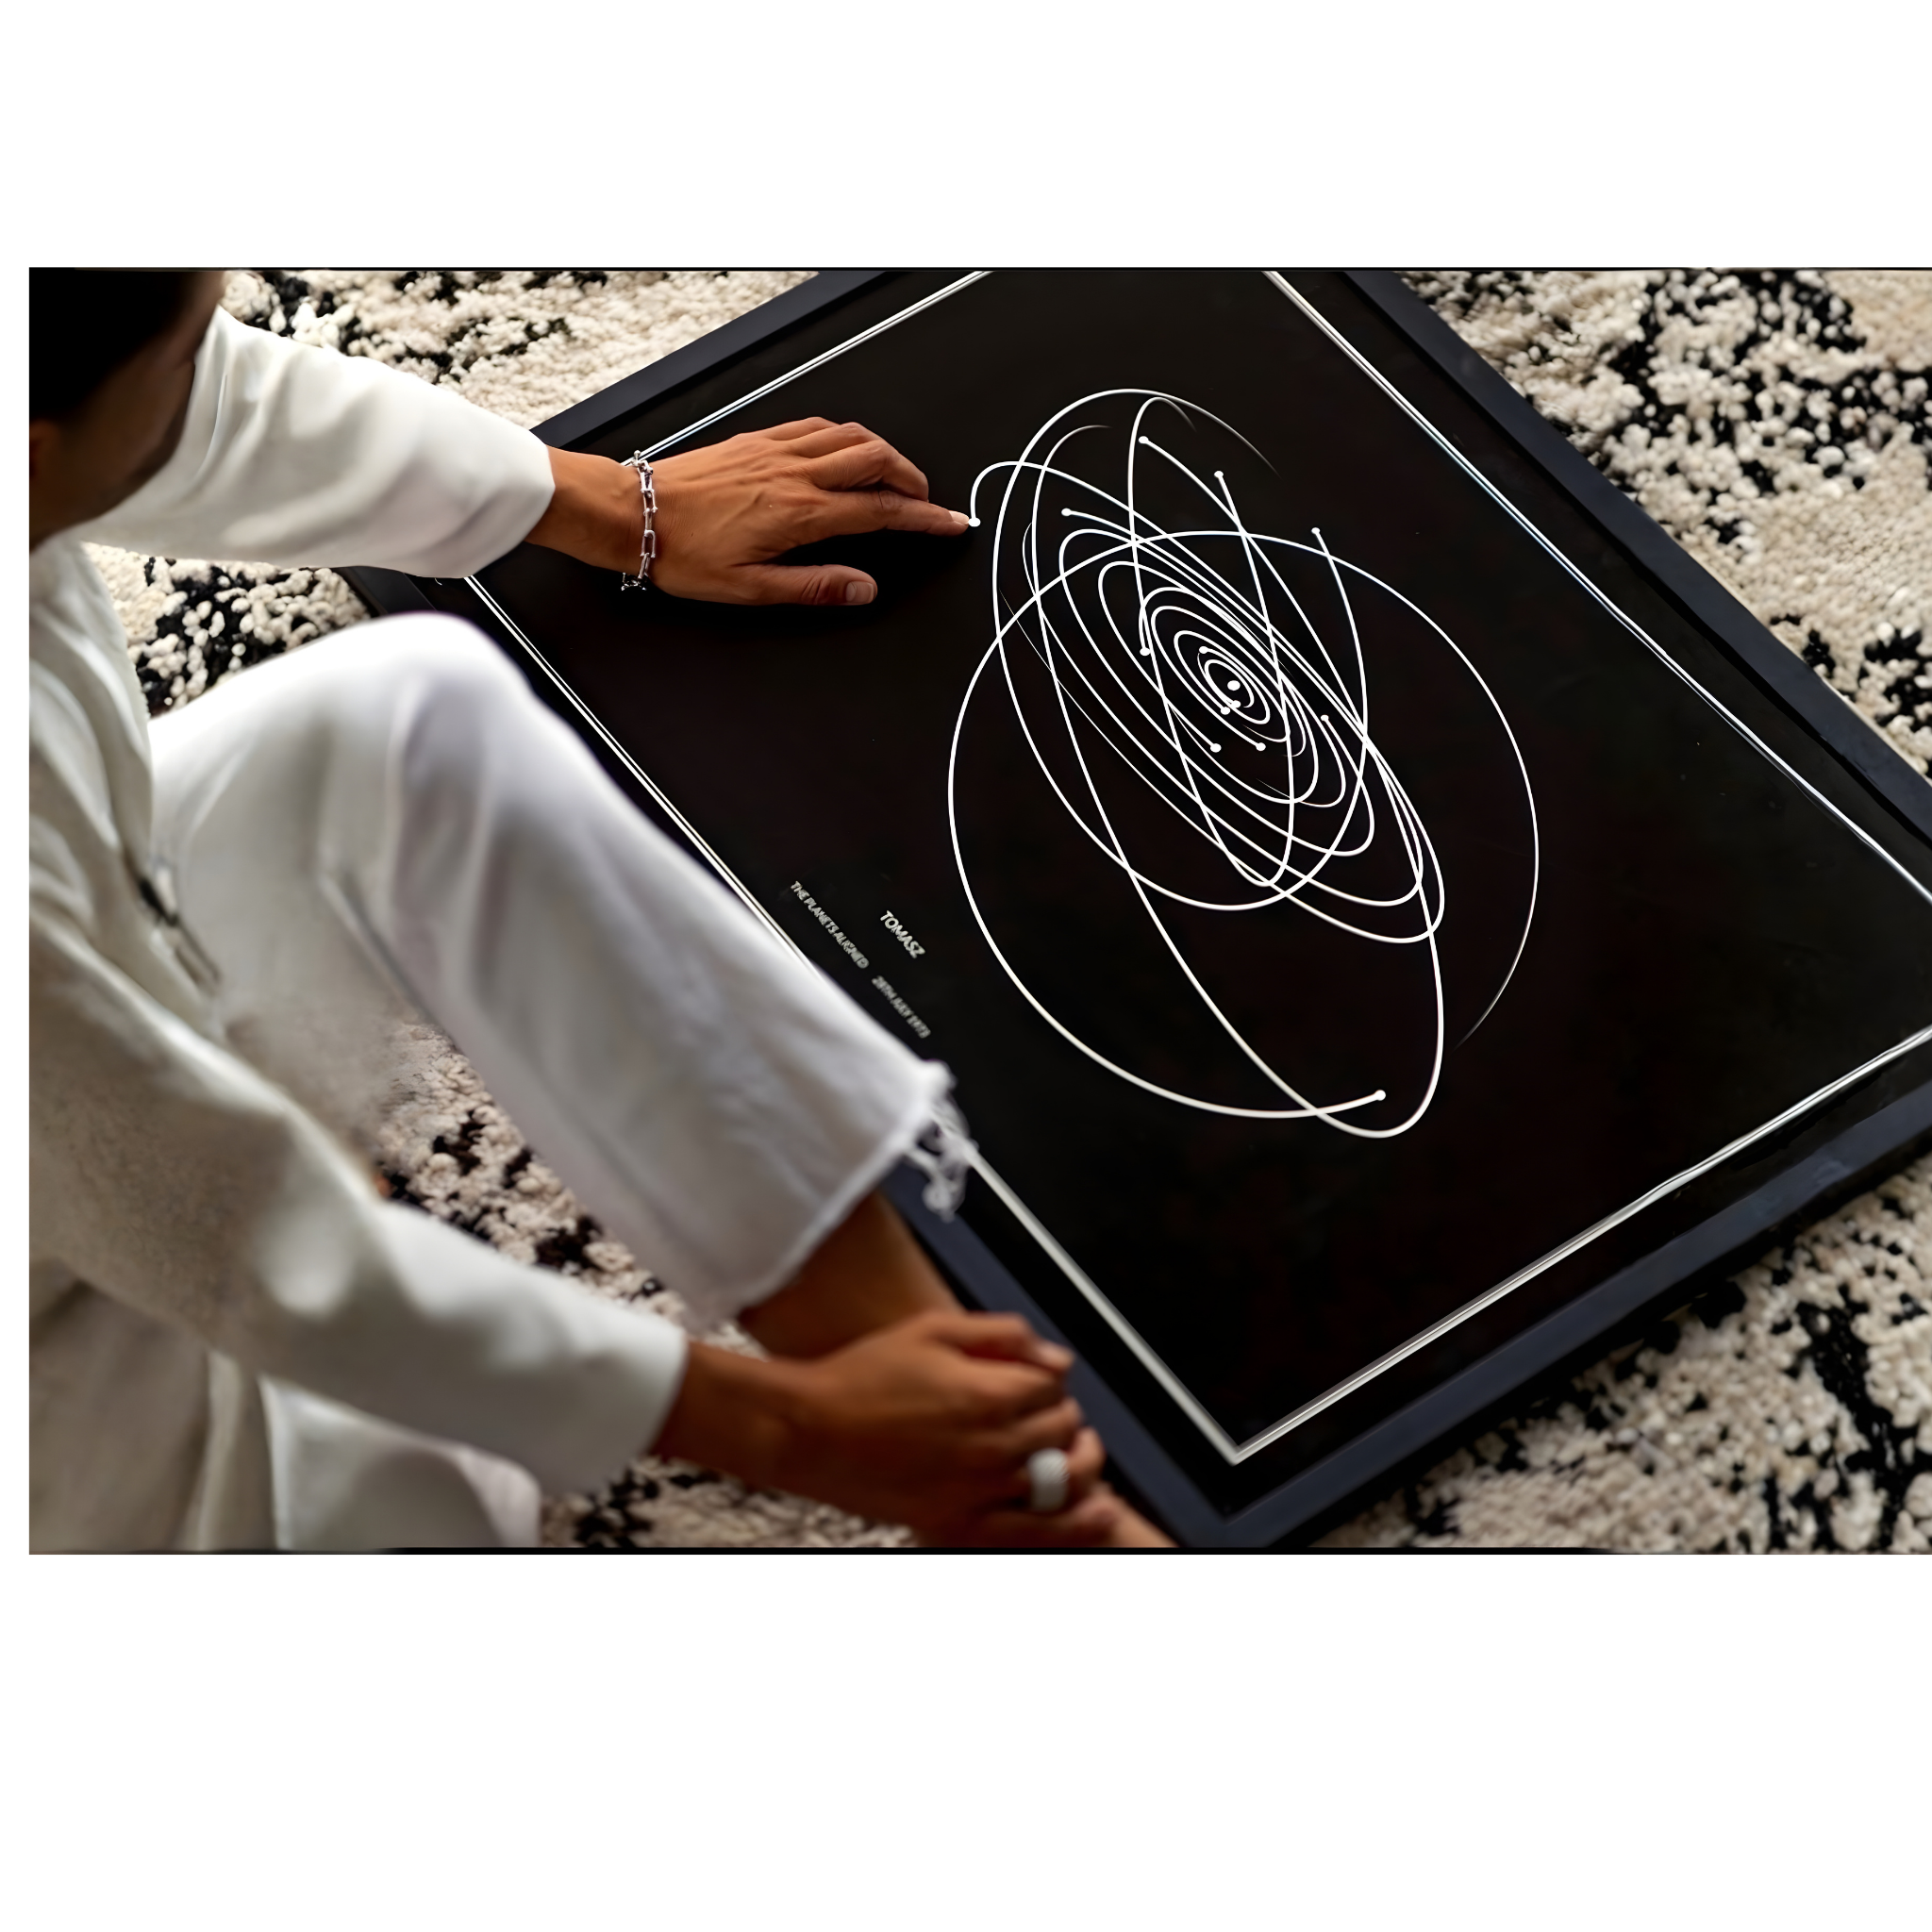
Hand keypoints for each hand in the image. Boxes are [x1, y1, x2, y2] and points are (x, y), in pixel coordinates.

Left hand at [651, 418, 969, 604]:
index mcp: (800, 513)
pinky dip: (846, 436)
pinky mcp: (758, 439)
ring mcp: (777, 450)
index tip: (951, 523)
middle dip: (913, 479)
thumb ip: (815, 587)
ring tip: (897, 476)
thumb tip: (863, 588)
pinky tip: (846, 449)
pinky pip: (816, 426)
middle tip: (927, 502)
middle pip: (876, 460)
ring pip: (851, 436)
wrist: (637, 514)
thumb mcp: (752, 589)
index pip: (881, 510)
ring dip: (884, 452)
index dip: (924, 517)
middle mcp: (795, 474)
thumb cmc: (684, 553)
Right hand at [654, 1309, 1115, 1539]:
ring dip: (1079, 1463)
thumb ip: (1002, 1334)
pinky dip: (1073, 1525)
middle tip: (1045, 1412)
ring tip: (1079, 1455)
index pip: (1054, 1385)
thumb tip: (1053, 1355)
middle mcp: (991, 1446)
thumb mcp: (932, 1330)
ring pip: (1064, 1480)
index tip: (1033, 1379)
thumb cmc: (859, 1379)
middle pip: (1064, 1430)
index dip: (1047, 1378)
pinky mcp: (958, 1525)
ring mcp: (977, 1491)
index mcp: (988, 1393)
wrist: (807, 1431)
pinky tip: (1095, 1514)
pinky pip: (1034, 1532)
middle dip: (1063, 1416)